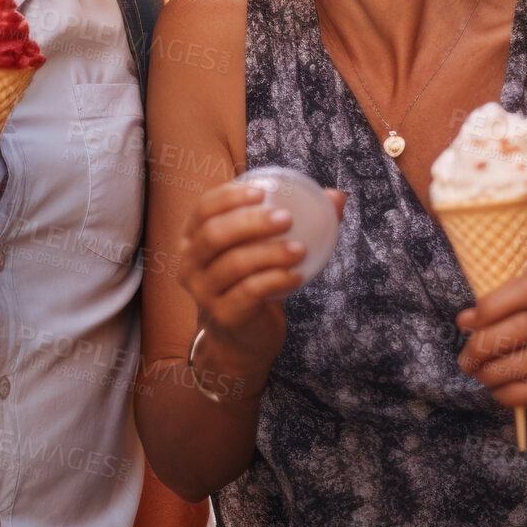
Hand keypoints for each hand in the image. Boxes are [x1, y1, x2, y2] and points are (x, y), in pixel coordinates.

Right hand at [178, 182, 344, 372]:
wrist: (245, 334)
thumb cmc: (252, 278)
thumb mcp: (265, 246)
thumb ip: (295, 219)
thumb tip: (337, 197)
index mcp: (193, 237)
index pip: (204, 208)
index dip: (229, 196)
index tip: (263, 192)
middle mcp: (190, 263)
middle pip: (214, 235)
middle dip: (251, 222)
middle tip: (286, 218)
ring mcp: (203, 292)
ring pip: (234, 264)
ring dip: (271, 253)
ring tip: (300, 249)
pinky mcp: (223, 314)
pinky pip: (250, 292)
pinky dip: (277, 280)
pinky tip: (297, 277)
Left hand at [455, 275, 526, 432]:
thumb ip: (511, 315)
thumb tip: (466, 320)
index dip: (492, 304)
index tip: (465, 322)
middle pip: (526, 326)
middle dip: (485, 344)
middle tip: (467, 360)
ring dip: (495, 373)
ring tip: (481, 377)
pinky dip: (512, 394)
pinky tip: (500, 394)